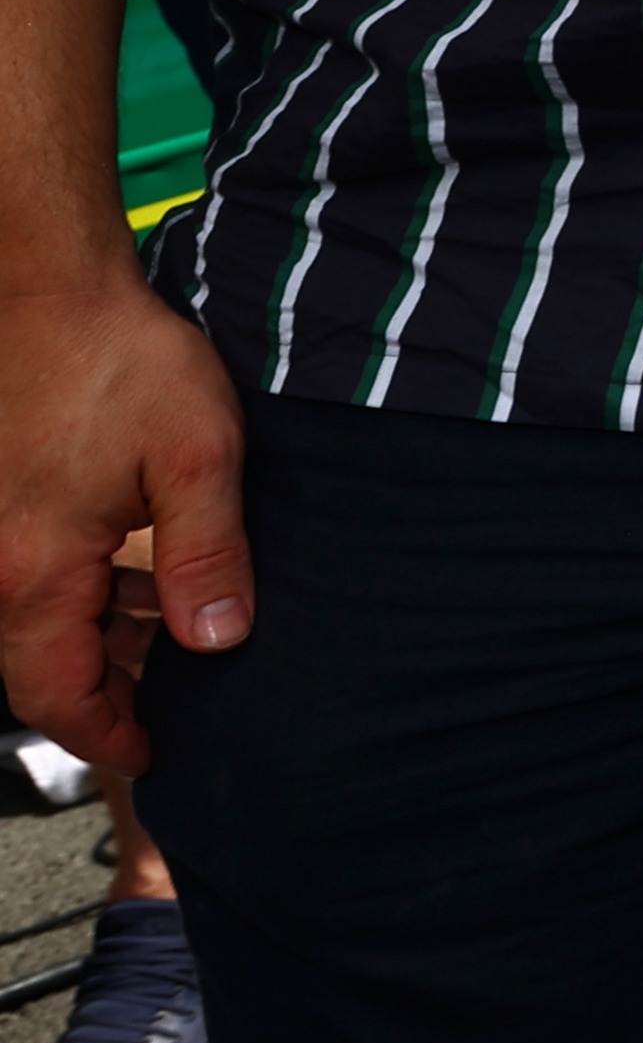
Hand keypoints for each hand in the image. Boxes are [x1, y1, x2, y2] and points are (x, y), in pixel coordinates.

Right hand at [0, 267, 249, 769]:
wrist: (48, 291)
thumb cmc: (121, 363)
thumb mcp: (196, 458)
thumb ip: (208, 557)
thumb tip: (221, 642)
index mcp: (33, 572)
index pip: (54, 693)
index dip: (104, 733)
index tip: (152, 752)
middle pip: (41, 665)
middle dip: (107, 692)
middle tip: (175, 704)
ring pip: (39, 622)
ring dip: (102, 639)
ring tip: (176, 636)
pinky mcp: (3, 503)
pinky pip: (36, 577)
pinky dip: (87, 594)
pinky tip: (141, 577)